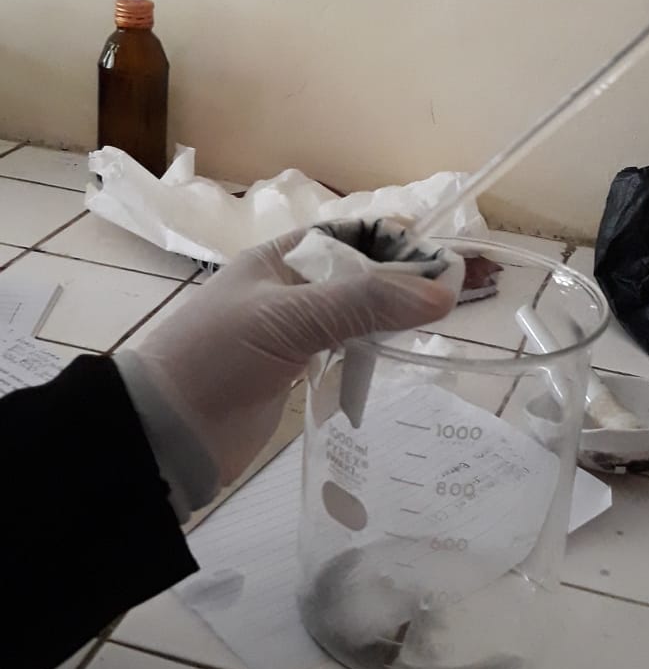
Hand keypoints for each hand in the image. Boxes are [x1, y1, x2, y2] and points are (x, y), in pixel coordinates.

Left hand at [127, 223, 458, 483]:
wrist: (167, 432)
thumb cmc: (219, 358)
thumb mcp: (289, 318)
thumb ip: (363, 304)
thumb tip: (441, 292)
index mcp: (281, 258)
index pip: (351, 235)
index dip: (396, 242)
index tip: (442, 258)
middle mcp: (291, 288)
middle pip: (361, 273)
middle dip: (406, 278)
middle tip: (461, 288)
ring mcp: (296, 331)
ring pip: (358, 312)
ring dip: (394, 314)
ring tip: (443, 318)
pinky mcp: (299, 370)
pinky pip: (348, 349)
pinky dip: (375, 348)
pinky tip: (402, 352)